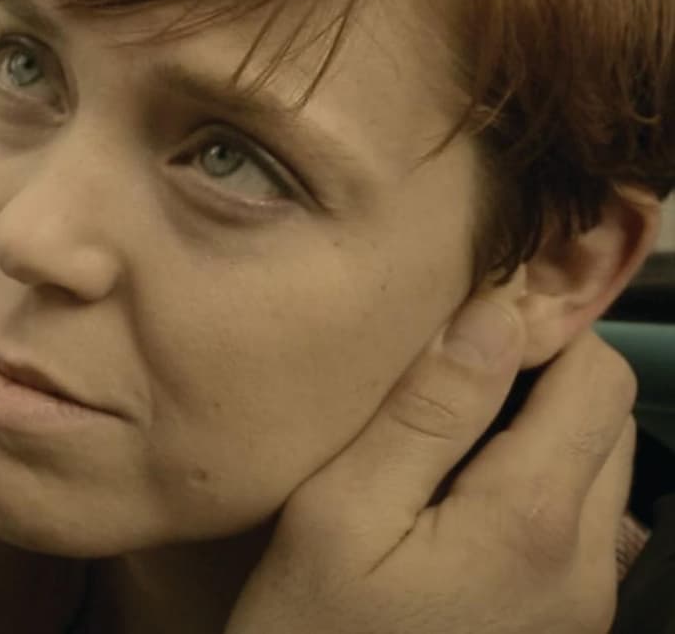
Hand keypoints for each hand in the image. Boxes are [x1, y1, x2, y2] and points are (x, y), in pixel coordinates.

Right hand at [228, 299, 637, 633]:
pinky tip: (451, 508)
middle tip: (443, 387)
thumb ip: (423, 415)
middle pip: (608, 421)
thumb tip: (491, 316)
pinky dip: (532, 490)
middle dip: (541, 382)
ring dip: (538, 437)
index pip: (597, 377)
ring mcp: (583, 605)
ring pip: (598, 473)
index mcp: (530, 521)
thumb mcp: (338, 514)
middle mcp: (584, 565)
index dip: (537, 335)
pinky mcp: (565, 629)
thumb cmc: (309, 633)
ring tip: (442, 448)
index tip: (459, 335)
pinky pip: (576, 528)